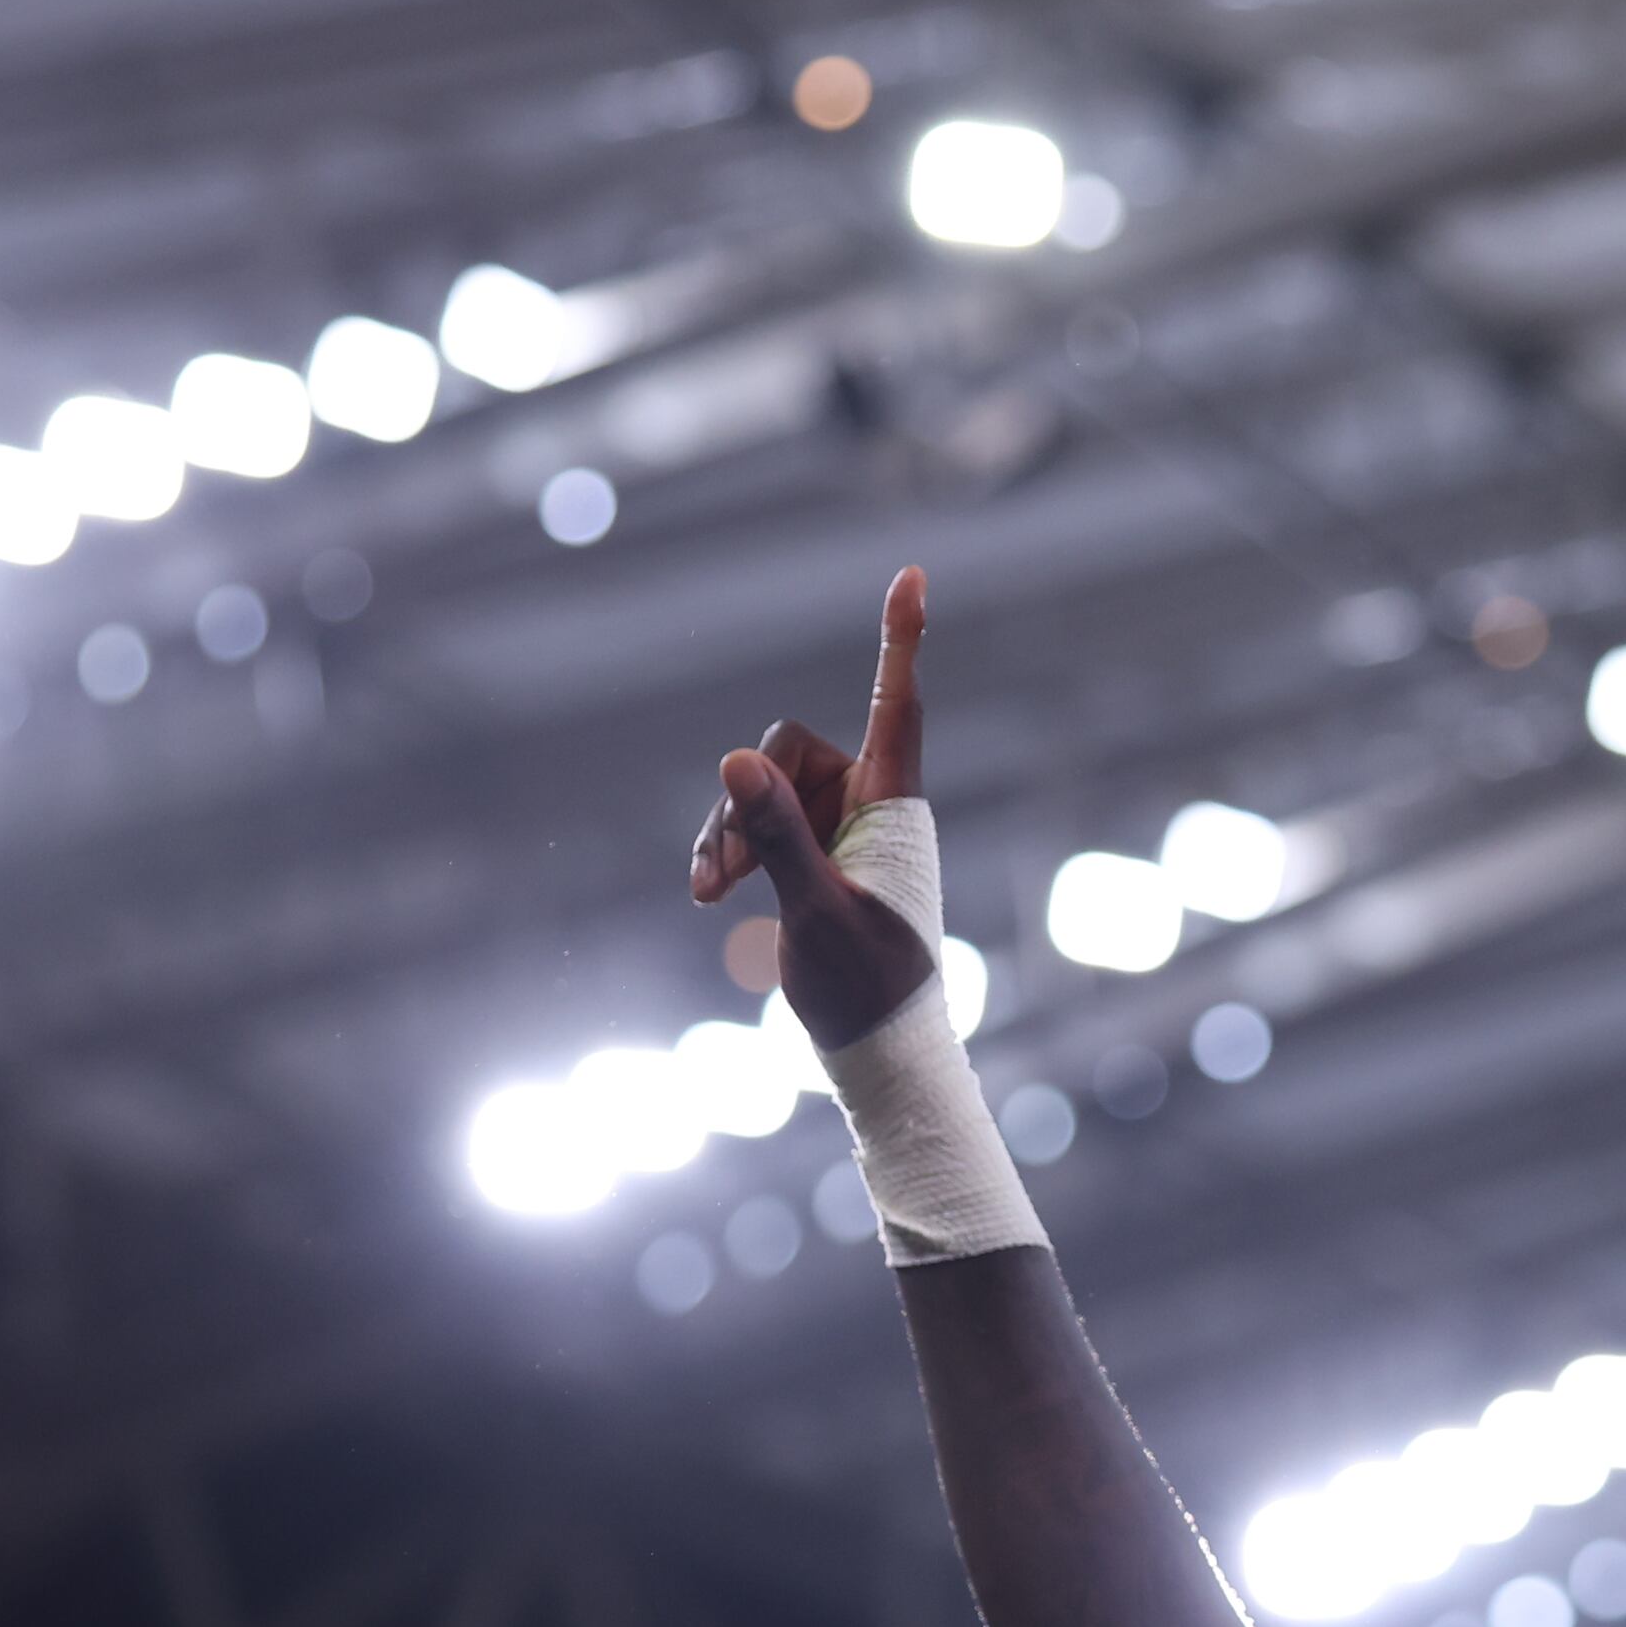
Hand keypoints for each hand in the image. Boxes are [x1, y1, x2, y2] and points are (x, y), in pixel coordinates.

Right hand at [689, 565, 941, 1049]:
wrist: (877, 1053)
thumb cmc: (868, 989)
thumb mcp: (815, 911)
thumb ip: (777, 836)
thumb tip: (734, 760)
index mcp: (894, 807)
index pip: (898, 704)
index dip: (901, 638)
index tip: (915, 573)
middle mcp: (868, 807)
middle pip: (790, 750)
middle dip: (746, 802)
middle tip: (724, 877)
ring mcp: (837, 832)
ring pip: (761, 790)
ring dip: (728, 836)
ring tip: (711, 896)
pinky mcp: (810, 859)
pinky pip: (755, 826)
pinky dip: (729, 854)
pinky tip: (710, 899)